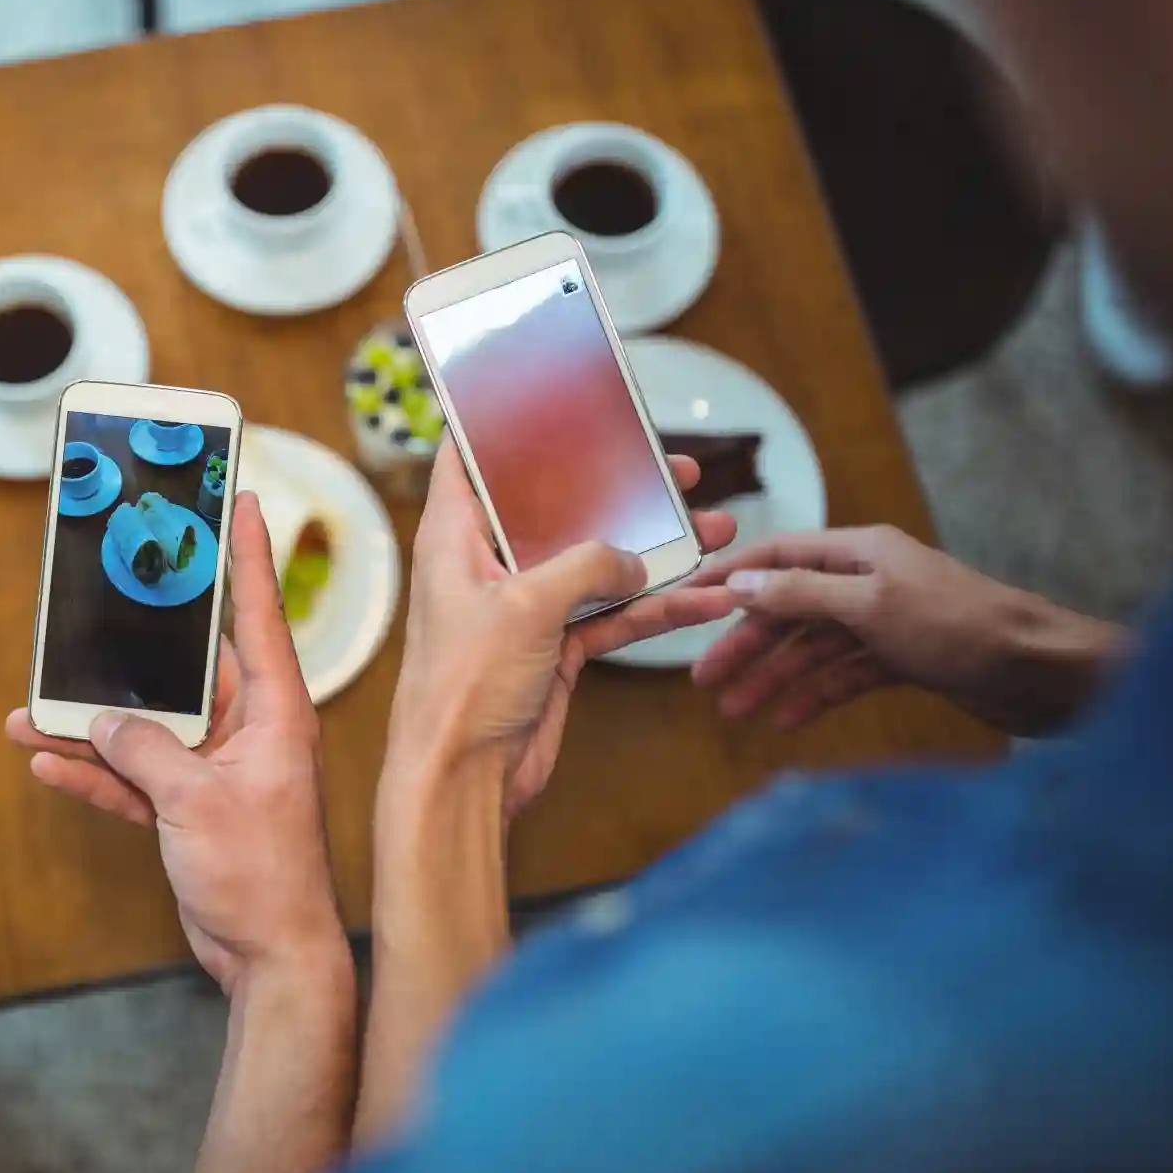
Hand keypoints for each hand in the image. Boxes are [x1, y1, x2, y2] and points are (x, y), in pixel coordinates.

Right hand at [5, 492, 345, 993]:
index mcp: (275, 713)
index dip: (249, 557)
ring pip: (144, 729)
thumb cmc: (263, 877)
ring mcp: (216, 771)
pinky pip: (132, 777)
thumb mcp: (198, 803)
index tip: (244, 501)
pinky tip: (46, 763)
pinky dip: (93, 772)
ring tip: (29, 714)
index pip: (258, 616)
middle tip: (96, 604)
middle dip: (131, 652)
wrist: (269, 959)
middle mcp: (248, 732)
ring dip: (90, 726)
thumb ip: (145, 754)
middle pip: (184, 671)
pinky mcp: (189, 810)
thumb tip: (105, 724)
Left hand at [384, 441, 740, 819]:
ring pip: (599, 560)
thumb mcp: (525, 608)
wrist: (462, 781)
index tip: (548, 392)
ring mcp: (525, 606)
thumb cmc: (463, 688)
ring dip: (657, 549)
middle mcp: (488, 563)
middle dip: (616, 485)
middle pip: (556, 504)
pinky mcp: (555, 647)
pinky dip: (659, 608)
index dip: (501, 420)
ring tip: (718, 529)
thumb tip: (633, 559)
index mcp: (455, 535)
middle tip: (674, 466)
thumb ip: (586, 565)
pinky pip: (615, 615)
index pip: (469, 456)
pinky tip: (709, 599)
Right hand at [689, 526, 1125, 735]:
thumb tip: (739, 583)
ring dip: (775, 678)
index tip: (684, 601)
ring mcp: (886, 622)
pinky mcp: (905, 660)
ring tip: (736, 712)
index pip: (777, 556)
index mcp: (859, 552)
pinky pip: (844, 675)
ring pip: (813, 648)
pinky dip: (815, 696)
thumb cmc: (961, 627)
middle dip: (746, 644)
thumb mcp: (871, 605)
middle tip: (702, 682)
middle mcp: (868, 581)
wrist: (1042, 673)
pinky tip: (787, 721)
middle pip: (789, 608)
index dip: (729, 578)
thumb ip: (802, 593)